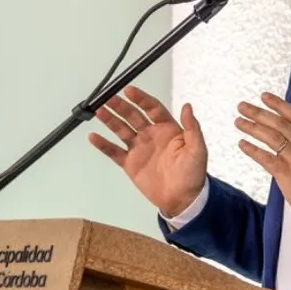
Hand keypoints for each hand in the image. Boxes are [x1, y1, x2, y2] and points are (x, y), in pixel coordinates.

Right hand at [88, 85, 207, 217]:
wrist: (182, 199)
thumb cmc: (193, 173)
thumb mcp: (197, 149)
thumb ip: (192, 127)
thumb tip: (187, 106)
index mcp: (168, 129)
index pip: (152, 108)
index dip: (141, 99)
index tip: (130, 91)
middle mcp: (151, 135)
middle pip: (133, 116)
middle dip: (121, 106)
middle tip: (108, 97)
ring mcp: (139, 148)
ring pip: (121, 130)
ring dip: (110, 120)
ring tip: (98, 110)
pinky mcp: (130, 163)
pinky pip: (114, 151)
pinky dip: (103, 144)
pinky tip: (93, 136)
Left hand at [235, 92, 290, 224]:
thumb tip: (288, 139)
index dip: (279, 105)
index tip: (264, 97)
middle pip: (280, 123)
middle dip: (259, 113)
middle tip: (243, 106)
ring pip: (272, 137)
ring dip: (252, 127)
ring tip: (238, 122)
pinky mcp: (286, 173)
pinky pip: (266, 158)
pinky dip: (253, 150)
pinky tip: (242, 144)